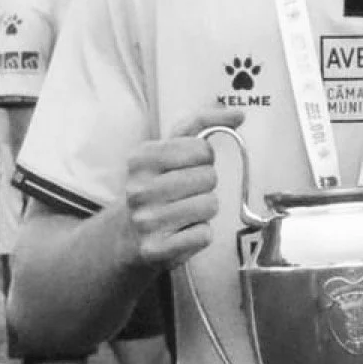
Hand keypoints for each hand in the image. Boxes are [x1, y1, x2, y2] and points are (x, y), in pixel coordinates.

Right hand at [124, 114, 222, 268]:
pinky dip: (199, 234)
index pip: (202, 149)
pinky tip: (180, 232)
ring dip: (204, 211)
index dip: (203, 159)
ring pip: (210, 206)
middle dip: (204, 186)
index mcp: (141, 158)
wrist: (124, 238)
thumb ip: (200, 125)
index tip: (187, 167)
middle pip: (209, 177)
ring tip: (182, 214)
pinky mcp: (156, 250)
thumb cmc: (155, 188)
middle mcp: (139, 188)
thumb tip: (239, 114)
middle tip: (183, 194)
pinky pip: (204, 235)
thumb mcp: (166, 151)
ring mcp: (146, 221)